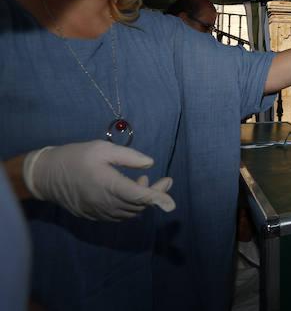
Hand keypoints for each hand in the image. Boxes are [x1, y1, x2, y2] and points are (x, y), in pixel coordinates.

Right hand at [23, 140, 175, 220]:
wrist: (45, 174)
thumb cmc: (75, 157)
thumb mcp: (103, 149)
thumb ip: (129, 156)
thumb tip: (150, 163)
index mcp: (107, 185)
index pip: (139, 196)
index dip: (158, 199)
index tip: (172, 204)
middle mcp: (104, 203)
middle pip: (138, 206)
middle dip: (155, 194)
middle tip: (165, 181)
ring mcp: (98, 212)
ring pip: (130, 212)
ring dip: (142, 200)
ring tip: (142, 179)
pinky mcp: (93, 215)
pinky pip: (119, 215)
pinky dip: (130, 206)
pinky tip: (129, 191)